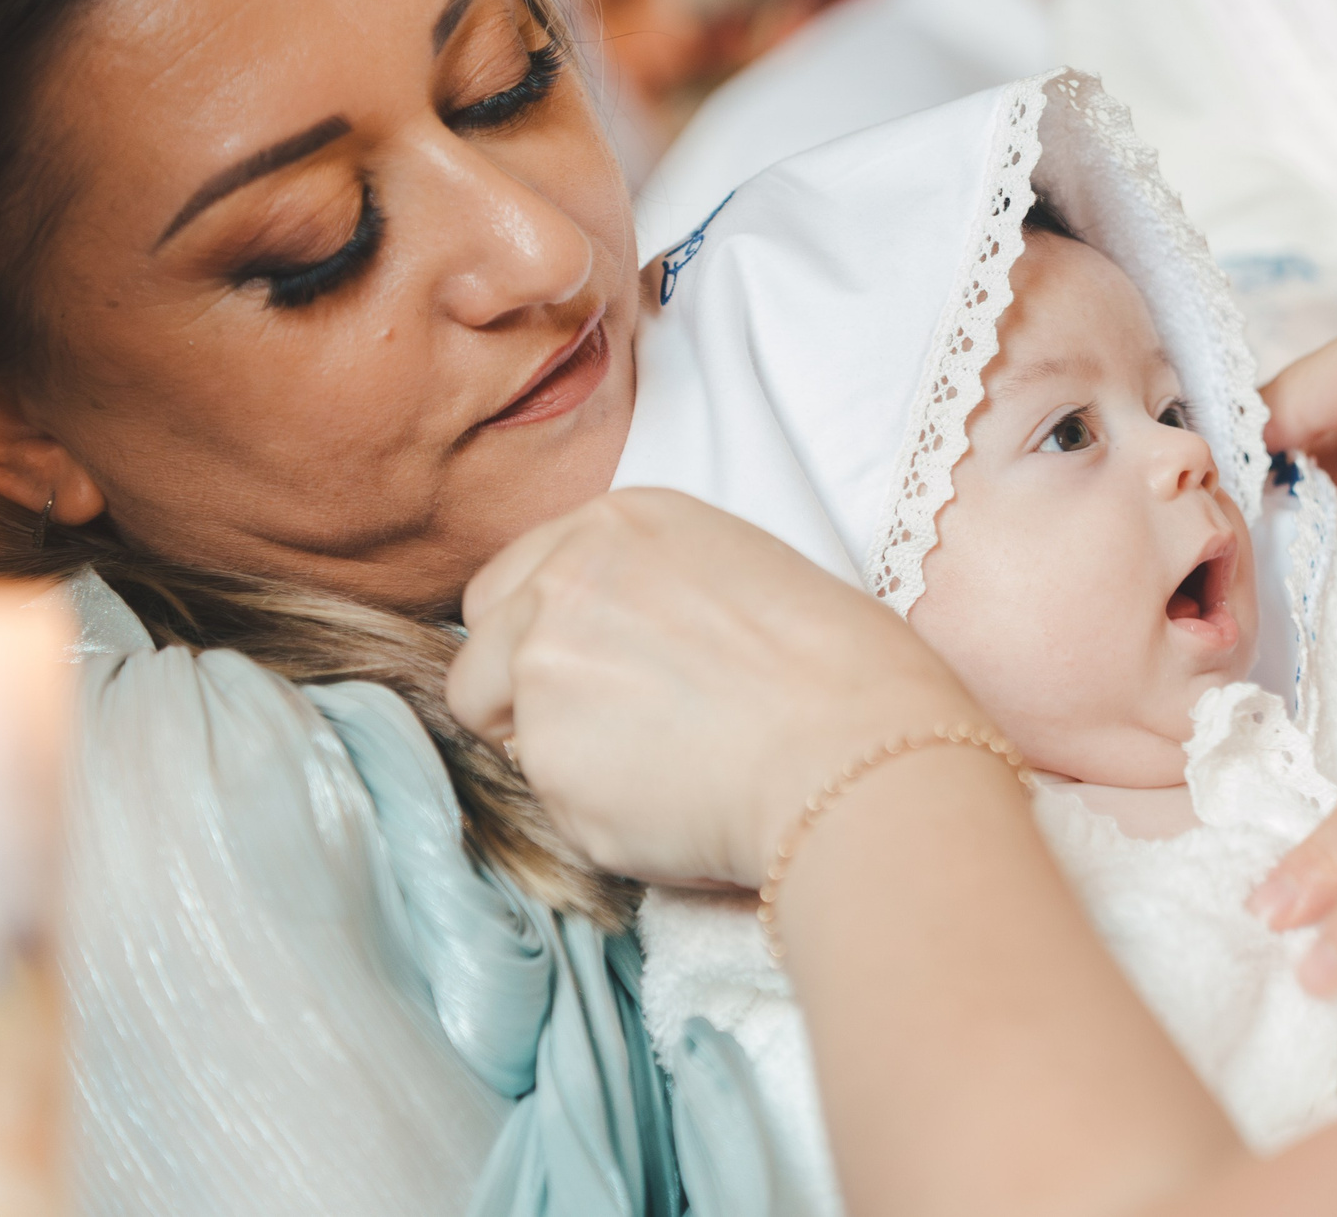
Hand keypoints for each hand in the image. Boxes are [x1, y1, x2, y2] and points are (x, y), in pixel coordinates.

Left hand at [447, 488, 983, 887]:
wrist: (857, 748)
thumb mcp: (740, 572)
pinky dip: (593, 815)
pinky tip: (671, 802)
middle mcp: (562, 580)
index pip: (515, 582)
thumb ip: (649, 592)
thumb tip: (616, 650)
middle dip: (518, 694)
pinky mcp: (543, 757)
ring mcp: (541, 666)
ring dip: (557, 757)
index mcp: (618, 522)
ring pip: (502, 733)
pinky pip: (545, 800)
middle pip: (479, 650)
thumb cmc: (841, 669)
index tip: (595, 673)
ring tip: (658, 769)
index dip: (546, 637)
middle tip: (611, 730)